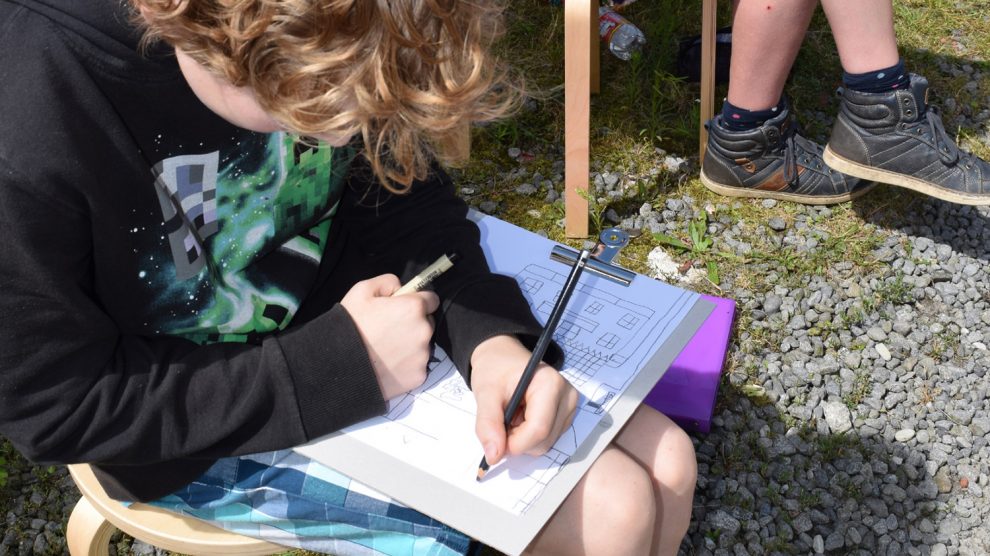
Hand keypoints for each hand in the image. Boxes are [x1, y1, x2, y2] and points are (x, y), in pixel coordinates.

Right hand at [340, 274, 439, 399]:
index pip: (432, 300)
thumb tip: (401, 288)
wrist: (340, 366)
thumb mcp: (362, 290)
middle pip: (427, 323)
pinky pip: (417, 366)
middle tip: (390, 330)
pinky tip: (388, 365)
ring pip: (422, 346)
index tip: (405, 308)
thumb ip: (388, 282)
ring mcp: (423, 356)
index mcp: (413, 308)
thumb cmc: (350, 325)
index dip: (417, 302)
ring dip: (411, 345)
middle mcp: (424, 331)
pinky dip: (406, 365)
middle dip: (414, 324)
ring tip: (386, 350)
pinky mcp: (419, 377)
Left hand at [470, 335, 578, 466]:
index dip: (514, 443)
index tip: (496, 439)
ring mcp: (570, 407)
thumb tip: (493, 456)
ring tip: (512, 416)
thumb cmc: (495, 369)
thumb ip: (488, 424)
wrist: (502, 357)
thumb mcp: (485, 393)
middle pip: (543, 441)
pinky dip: (530, 437)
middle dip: (517, 441)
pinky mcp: (566, 415)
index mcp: (550, 384)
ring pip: (546, 444)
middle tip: (502, 421)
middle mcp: (567, 396)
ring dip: (523, 439)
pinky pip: (548, 440)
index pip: (538, 429)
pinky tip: (522, 418)